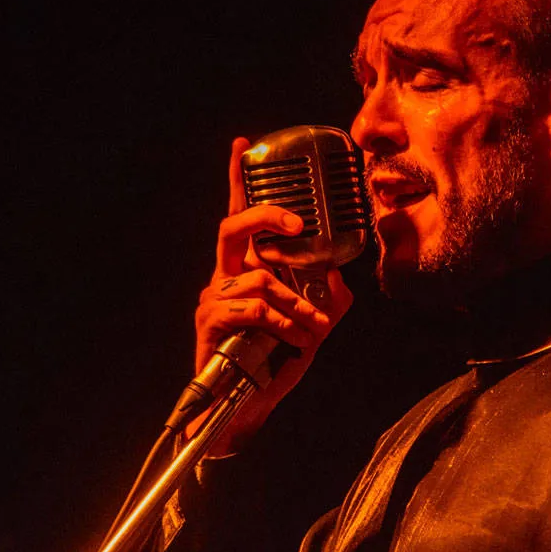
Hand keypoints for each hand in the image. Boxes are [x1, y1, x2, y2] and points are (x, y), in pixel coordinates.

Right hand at [189, 138, 353, 454]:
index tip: (242, 143)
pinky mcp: (211, 324)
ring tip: (312, 328)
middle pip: (232, 227)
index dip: (239, 178)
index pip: (239, 214)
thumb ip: (328, 297)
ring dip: (295, 303)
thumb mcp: (312, 324)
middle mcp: (224, 276)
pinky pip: (252, 309)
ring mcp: (213, 299)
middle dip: (267, 216)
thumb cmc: (273, 362)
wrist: (241, 408)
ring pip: (258, 278)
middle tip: (298, 225)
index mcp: (245, 268)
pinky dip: (283, 323)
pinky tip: (297, 341)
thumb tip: (339, 278)